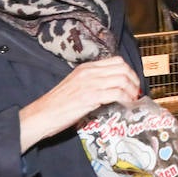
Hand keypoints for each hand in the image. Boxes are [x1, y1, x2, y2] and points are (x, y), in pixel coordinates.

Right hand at [19, 55, 141, 151]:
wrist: (42, 115)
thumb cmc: (57, 104)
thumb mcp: (75, 85)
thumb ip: (92, 82)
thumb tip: (111, 87)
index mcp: (86, 68)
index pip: (116, 61)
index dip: (129, 71)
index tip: (132, 83)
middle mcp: (89, 72)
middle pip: (123, 68)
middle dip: (134, 80)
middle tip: (136, 92)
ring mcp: (90, 84)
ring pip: (123, 79)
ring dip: (132, 90)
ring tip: (132, 100)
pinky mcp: (90, 97)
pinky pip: (117, 93)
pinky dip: (126, 99)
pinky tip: (126, 105)